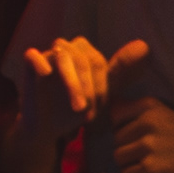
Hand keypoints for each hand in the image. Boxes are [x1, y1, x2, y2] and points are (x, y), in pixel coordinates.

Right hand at [25, 35, 145, 121]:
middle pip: (83, 59)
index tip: (100, 110)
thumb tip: (144, 45)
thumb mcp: (103, 93)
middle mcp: (69, 51)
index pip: (99, 62)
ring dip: (72, 82)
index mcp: (88, 55)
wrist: (50, 127)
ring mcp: (49, 56)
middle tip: (89, 113)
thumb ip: (121, 71)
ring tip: (77, 108)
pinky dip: (39, 61)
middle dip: (89, 88)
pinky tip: (46, 74)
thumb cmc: (79, 108)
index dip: (101, 86)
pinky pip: (32, 54)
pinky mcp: (29, 66)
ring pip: (63, 56)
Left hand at [108, 94, 173, 172]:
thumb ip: (137, 111)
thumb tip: (107, 117)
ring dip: (129, 162)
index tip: (134, 132)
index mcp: (148, 107)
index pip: (115, 114)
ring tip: (146, 162)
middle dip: (127, 146)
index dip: (121, 125)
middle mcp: (146, 124)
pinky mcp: (149, 168)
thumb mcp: (162, 112)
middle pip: (115, 139)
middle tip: (144, 150)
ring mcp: (147, 147)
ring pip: (118, 157)